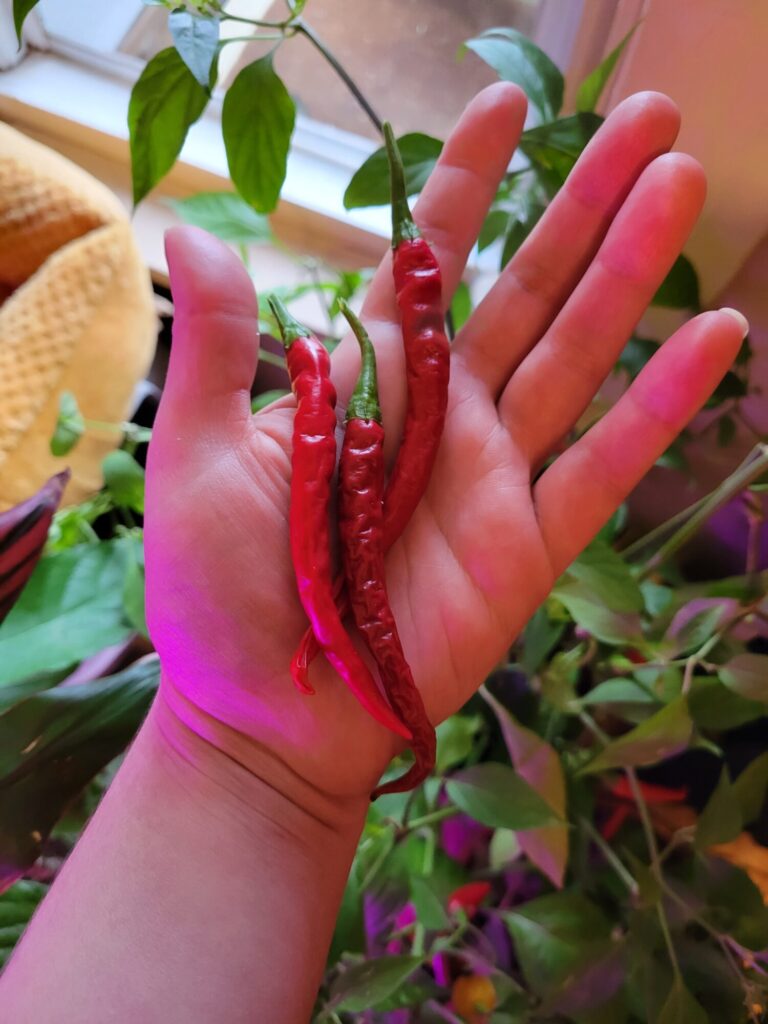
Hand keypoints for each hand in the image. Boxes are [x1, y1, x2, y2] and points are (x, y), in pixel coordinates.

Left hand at [145, 84, 745, 818]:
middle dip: (582, 202)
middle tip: (648, 121)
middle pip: (526, 288)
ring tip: (684, 185)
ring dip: (631, 271)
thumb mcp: (193, 460)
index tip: (510, 102)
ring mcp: (493, 476)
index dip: (467, 183)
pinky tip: (716, 336)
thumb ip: (215, 349)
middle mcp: (442, 415)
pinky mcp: (528, 544)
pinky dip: (659, 405)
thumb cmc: (218, 594)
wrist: (265, 716)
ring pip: (575, 354)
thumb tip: (197, 231)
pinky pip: (604, 464)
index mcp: (366, 384)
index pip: (426, 261)